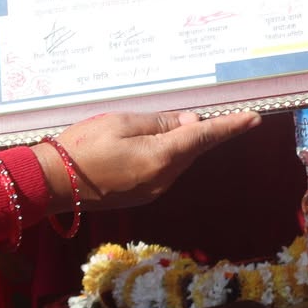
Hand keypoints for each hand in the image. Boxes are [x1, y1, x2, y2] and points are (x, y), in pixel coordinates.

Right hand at [42, 109, 260, 209]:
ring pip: (177, 159)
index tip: (254, 118)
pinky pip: (163, 169)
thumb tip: (189, 123)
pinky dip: (163, 153)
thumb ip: (160, 122)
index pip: (204, 137)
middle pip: (192, 148)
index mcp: (161, 158)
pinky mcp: (142, 195)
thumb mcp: (122, 123)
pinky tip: (143, 144)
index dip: (231, 126)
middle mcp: (163, 179)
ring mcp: (153, 190)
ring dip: (176, 142)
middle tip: (183, 111)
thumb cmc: (84, 147)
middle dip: (196, 130)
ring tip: (145, 127)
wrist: (53, 183)